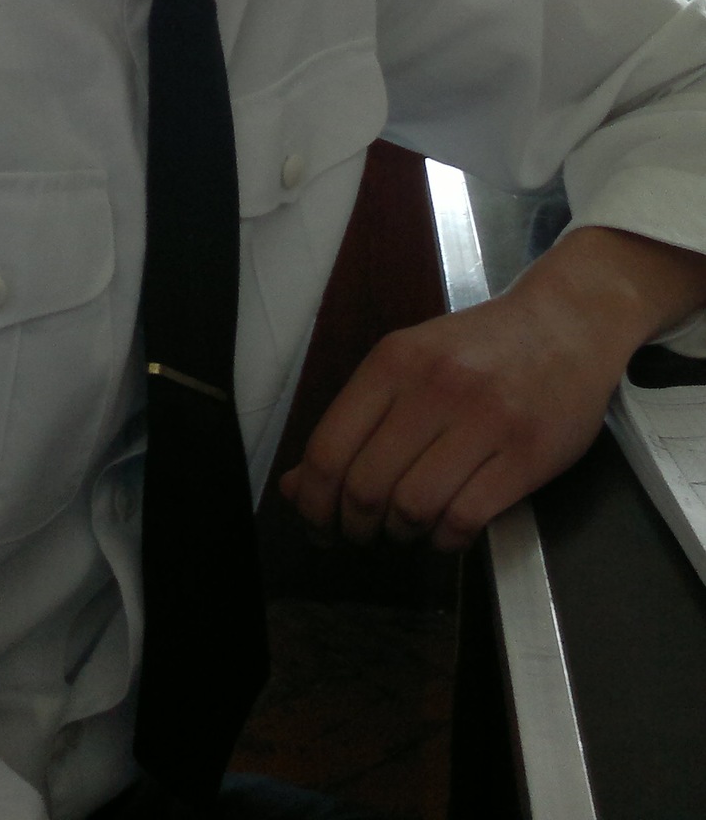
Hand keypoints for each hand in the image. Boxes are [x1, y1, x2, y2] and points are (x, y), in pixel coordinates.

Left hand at [280, 224, 705, 552]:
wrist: (566, 323)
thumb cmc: (480, 349)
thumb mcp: (409, 365)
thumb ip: (354, 422)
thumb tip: (296, 487)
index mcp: (394, 361)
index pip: (329, 448)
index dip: (314, 502)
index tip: (316, 524)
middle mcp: (435, 387)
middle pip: (366, 486)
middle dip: (355, 525)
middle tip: (363, 533)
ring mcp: (485, 420)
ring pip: (413, 506)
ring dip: (401, 533)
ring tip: (407, 527)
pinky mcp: (527, 454)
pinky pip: (466, 518)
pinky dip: (446, 539)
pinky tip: (447, 529)